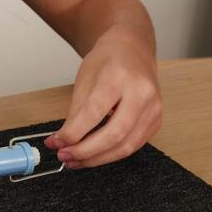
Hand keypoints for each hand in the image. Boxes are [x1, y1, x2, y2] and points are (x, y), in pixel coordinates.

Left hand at [44, 25, 162, 168]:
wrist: (133, 50)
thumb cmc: (107, 61)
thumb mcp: (84, 79)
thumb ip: (75, 112)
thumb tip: (61, 141)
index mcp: (120, 76)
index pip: (95, 111)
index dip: (73, 133)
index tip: (55, 142)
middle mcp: (142, 92)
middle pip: (115, 133)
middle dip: (85, 151)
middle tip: (63, 156)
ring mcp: (154, 108)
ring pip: (126, 146)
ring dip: (96, 159)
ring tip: (74, 161)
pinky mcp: (156, 121)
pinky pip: (133, 146)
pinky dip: (110, 155)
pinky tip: (92, 156)